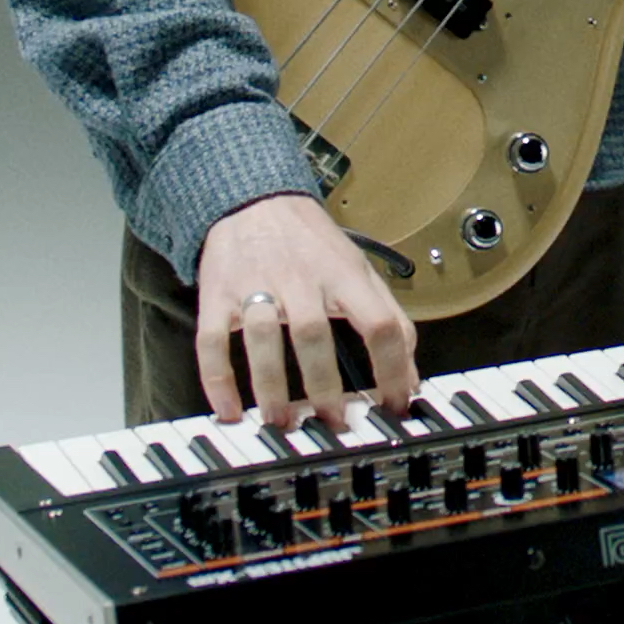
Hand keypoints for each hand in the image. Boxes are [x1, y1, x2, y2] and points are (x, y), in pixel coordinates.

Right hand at [195, 192, 419, 428]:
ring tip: (280, 421)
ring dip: (270, 385)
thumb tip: (410, 376)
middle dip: (324, 384)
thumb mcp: (359, 270)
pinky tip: (228, 409)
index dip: (391, 367)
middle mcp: (301, 280)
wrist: (256, 201)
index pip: (378, 322)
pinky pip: (212, 341)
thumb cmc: (313, 244)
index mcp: (344, 276)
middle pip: (314, 333)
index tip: (393, 405)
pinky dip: (217, 379)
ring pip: (264, 337)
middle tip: (332, 422)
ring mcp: (256, 286)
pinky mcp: (217, 296)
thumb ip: (389, 319)